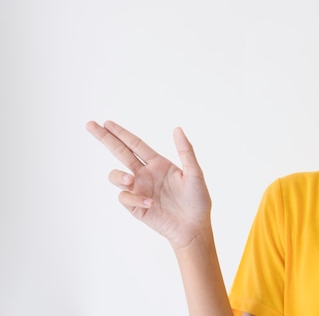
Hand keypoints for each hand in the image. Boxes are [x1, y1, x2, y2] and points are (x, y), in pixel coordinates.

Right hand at [86, 120, 211, 249]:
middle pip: (120, 152)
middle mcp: (145, 174)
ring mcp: (139, 190)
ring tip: (130, 179)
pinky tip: (150, 203)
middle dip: (105, 139)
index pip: (135, 144)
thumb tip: (177, 128)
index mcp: (158, 163)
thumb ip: (186, 151)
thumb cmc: (198, 200)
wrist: (194, 228)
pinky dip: (134, 198)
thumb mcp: (194, 173)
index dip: (121, 133)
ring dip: (119, 175)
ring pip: (116, 176)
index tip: (106, 122)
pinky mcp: (135, 207)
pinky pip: (124, 198)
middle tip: (89, 125)